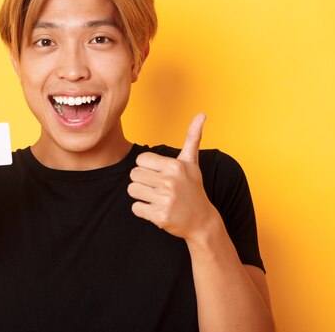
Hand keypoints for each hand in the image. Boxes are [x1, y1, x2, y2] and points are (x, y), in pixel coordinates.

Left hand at [127, 113, 217, 239]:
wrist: (202, 221)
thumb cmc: (193, 188)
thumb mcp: (192, 163)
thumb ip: (192, 137)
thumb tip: (202, 114)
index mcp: (175, 166)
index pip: (140, 160)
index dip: (147, 167)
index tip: (159, 175)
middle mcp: (170, 181)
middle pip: (133, 175)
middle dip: (142, 181)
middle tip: (157, 188)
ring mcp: (165, 199)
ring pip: (132, 190)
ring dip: (141, 196)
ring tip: (156, 198)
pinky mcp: (160, 216)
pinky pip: (135, 208)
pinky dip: (143, 211)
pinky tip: (157, 210)